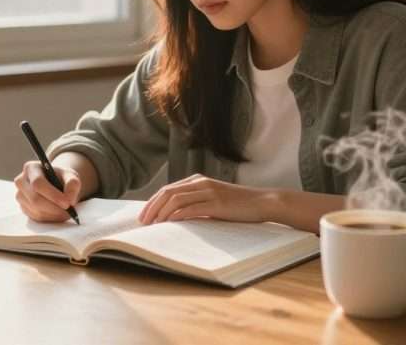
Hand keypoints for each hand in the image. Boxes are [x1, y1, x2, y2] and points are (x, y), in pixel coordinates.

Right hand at [13, 160, 81, 222]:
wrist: (55, 183)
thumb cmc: (61, 178)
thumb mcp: (71, 175)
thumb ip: (73, 183)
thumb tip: (69, 199)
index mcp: (31, 168)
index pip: (38, 183)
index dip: (53, 195)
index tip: (67, 203)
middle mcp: (21, 181)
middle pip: (34, 199)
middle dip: (54, 208)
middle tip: (69, 212)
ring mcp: (20, 195)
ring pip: (36, 210)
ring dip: (53, 214)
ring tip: (66, 212)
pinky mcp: (23, 207)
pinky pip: (36, 217)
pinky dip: (50, 218)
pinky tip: (58, 213)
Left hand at [138, 174, 274, 224]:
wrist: (262, 202)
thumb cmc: (238, 205)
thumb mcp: (214, 199)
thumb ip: (197, 203)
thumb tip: (175, 216)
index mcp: (198, 180)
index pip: (168, 189)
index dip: (152, 202)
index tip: (143, 216)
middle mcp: (201, 183)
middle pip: (168, 192)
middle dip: (152, 207)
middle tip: (143, 222)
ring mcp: (208, 192)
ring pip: (176, 199)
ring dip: (161, 213)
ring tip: (153, 225)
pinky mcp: (216, 204)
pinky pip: (190, 208)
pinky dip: (177, 215)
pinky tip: (169, 223)